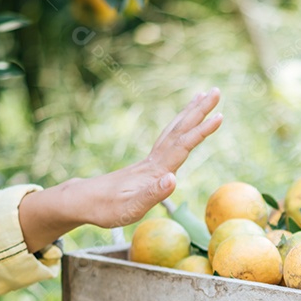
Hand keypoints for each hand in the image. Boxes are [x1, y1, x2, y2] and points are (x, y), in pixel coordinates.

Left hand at [18, 89, 222, 251]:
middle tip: (215, 91)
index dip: (201, 131)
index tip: (219, 116)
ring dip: (189, 114)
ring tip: (201, 97)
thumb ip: (152, 194)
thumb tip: (173, 179)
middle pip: (179, 130)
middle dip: (199, 111)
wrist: (82, 201)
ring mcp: (149, 162)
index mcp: (154, 171)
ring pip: (173, 131)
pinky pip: (168, 140)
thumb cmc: (105, 209)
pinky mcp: (146, 166)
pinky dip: (179, 127)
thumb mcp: (129, 208)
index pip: (182, 146)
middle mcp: (154, 162)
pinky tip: (182, 126)